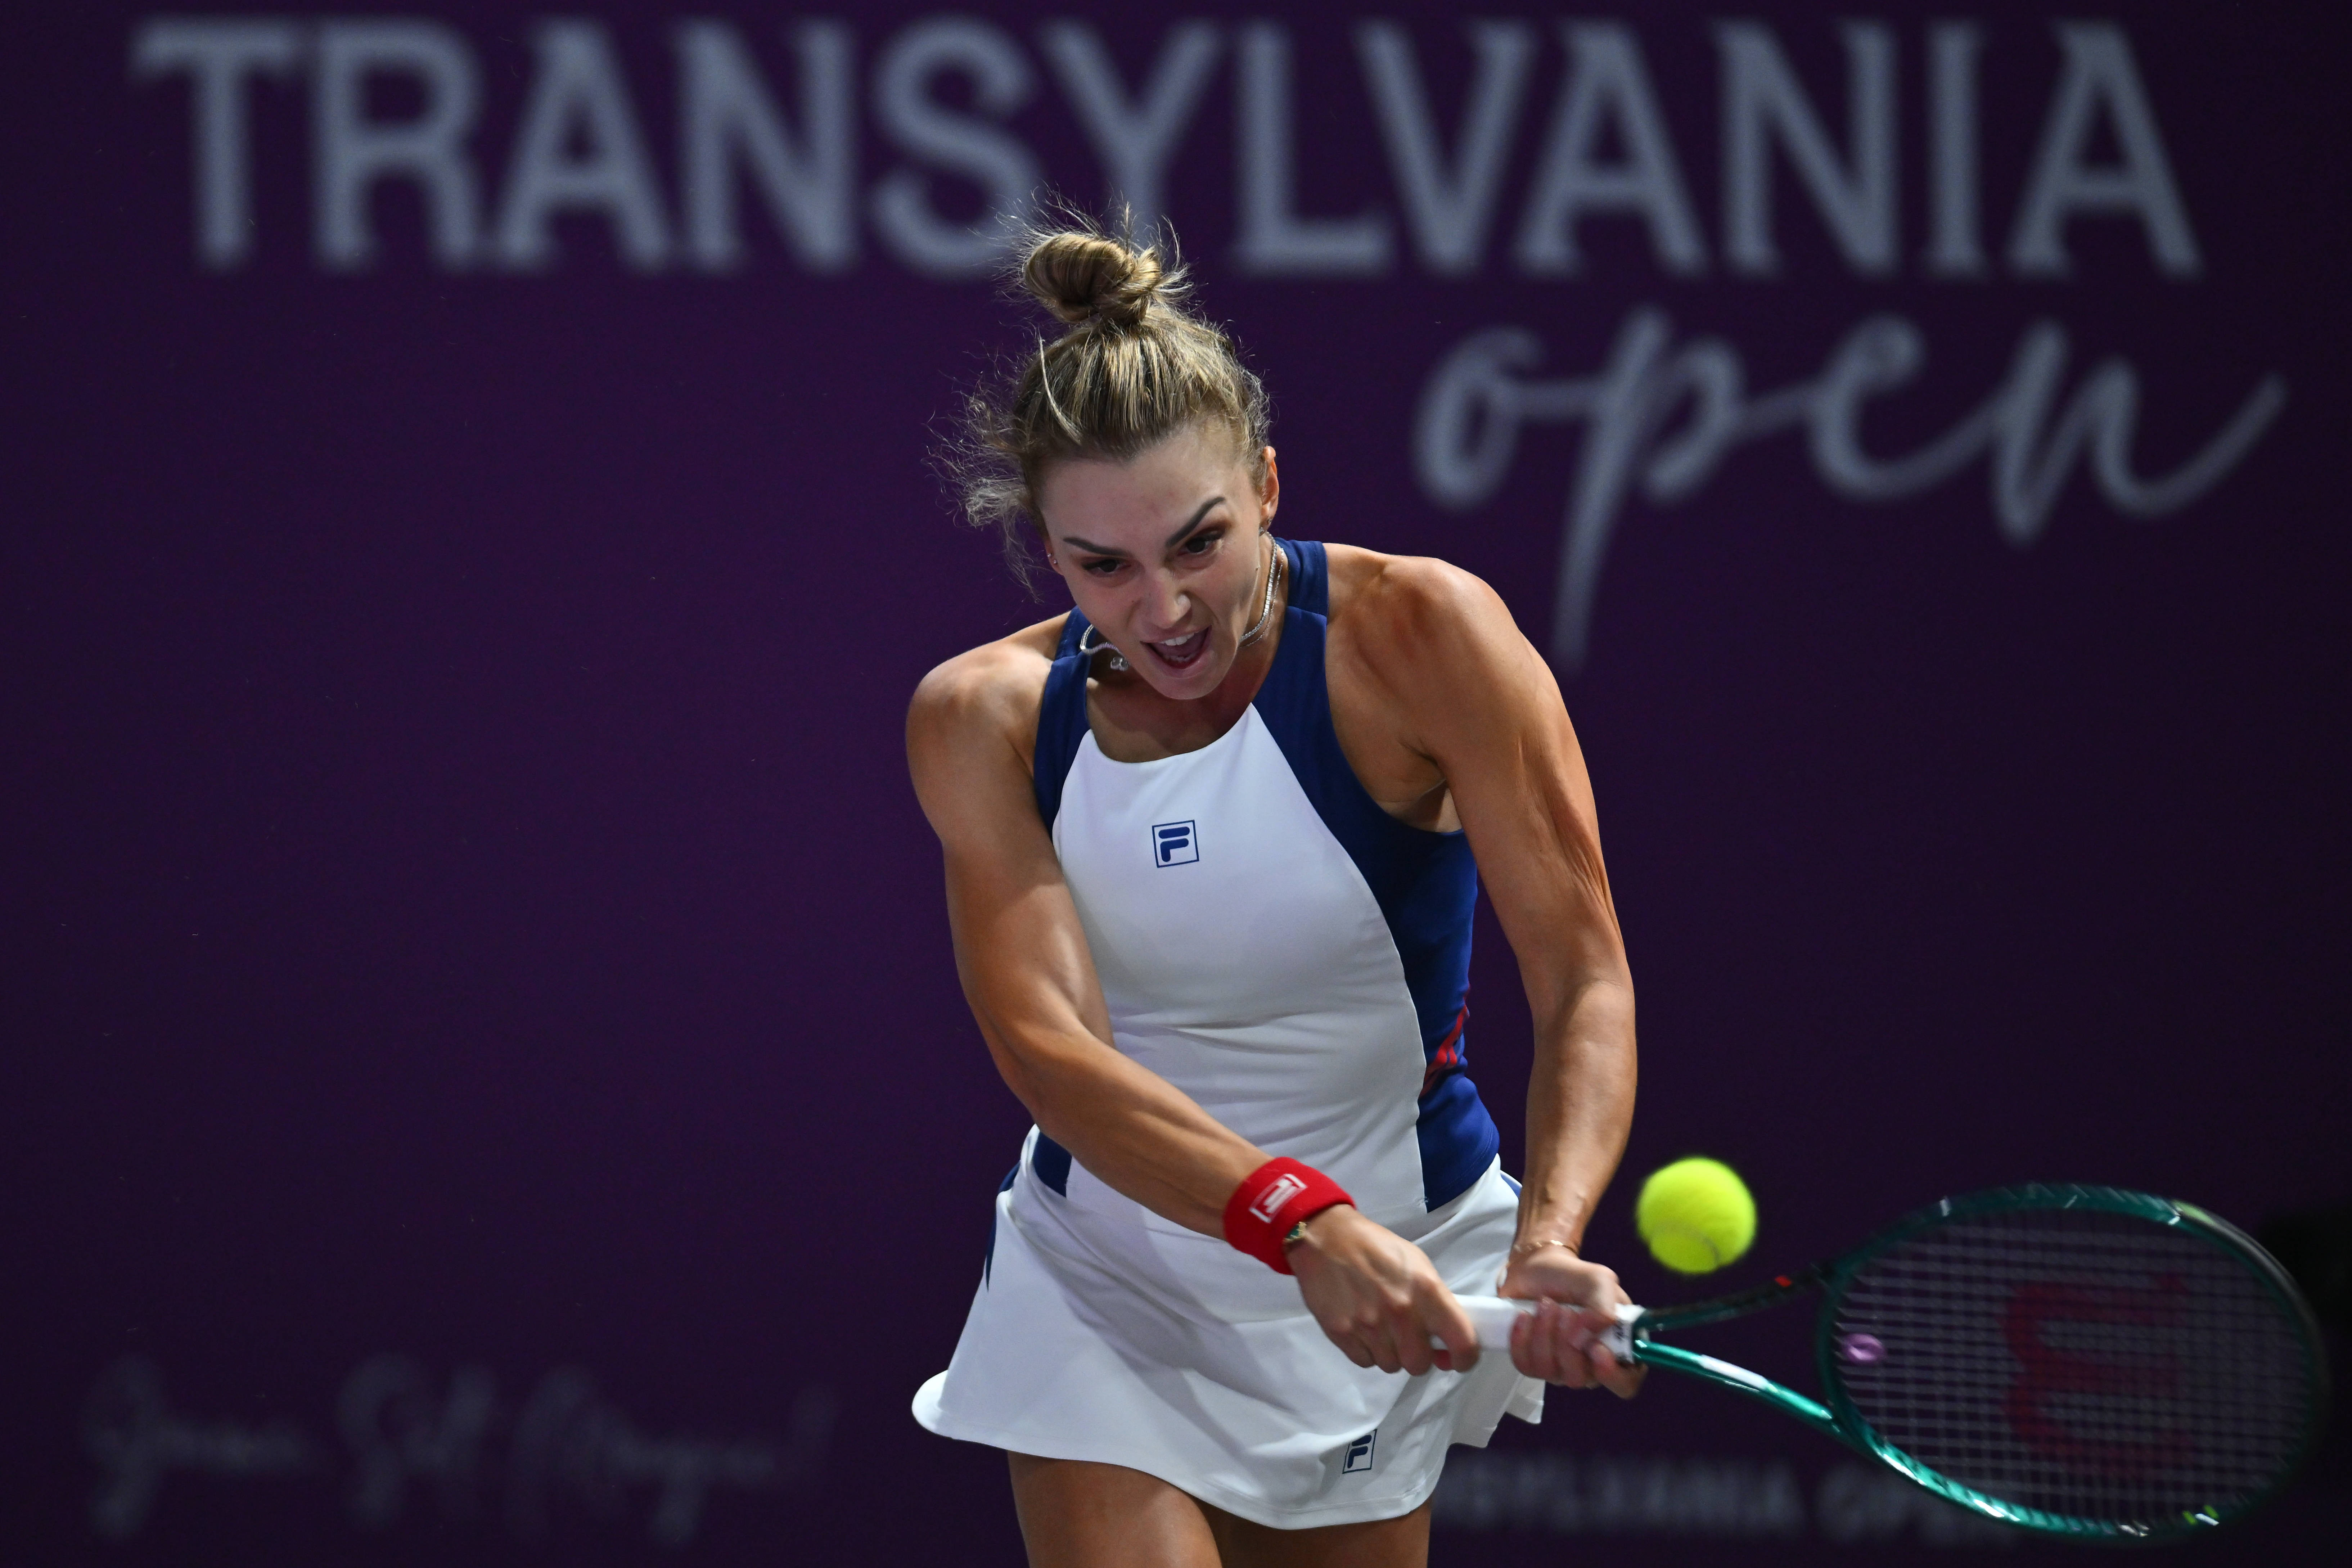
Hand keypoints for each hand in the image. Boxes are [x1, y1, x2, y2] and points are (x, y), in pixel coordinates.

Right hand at [1289, 1206, 1479, 1375]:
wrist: (1326, 1237)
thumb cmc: (1376, 1248)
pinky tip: (1362, 1327)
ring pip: (1391, 1366)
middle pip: (1420, 1364)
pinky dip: (1367, 1351)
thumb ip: (1435, 1300)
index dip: (1465, 1358)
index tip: (1458, 1360)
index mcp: (1427, 1290)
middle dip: (1417, 1355)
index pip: (1462, 1342)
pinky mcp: (1341, 1334)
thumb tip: (1444, 1336)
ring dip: (1390, 1353)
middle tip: (1408, 1337)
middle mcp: (1401, 1312)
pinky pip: (1365, 1362)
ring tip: (1380, 1326)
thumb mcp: (1417, 1263)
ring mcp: (1369, 1326)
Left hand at [1499, 1246, 1644, 1396]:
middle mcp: (1590, 1364)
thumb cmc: (1572, 1277)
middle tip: (1563, 1309)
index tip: (1596, 1348)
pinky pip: (1526, 1366)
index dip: (1612, 1374)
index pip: (1625, 1382)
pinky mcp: (1532, 1362)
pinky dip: (1522, 1339)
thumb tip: (1586, 1336)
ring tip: (1544, 1304)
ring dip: (1544, 1335)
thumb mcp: (1598, 1280)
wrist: (1535, 1269)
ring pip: (1550, 1372)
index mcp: (1617, 1347)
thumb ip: (1603, 1305)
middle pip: (1580, 1378)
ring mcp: (1560, 1367)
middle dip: (1566, 1343)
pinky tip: (1524, 1316)